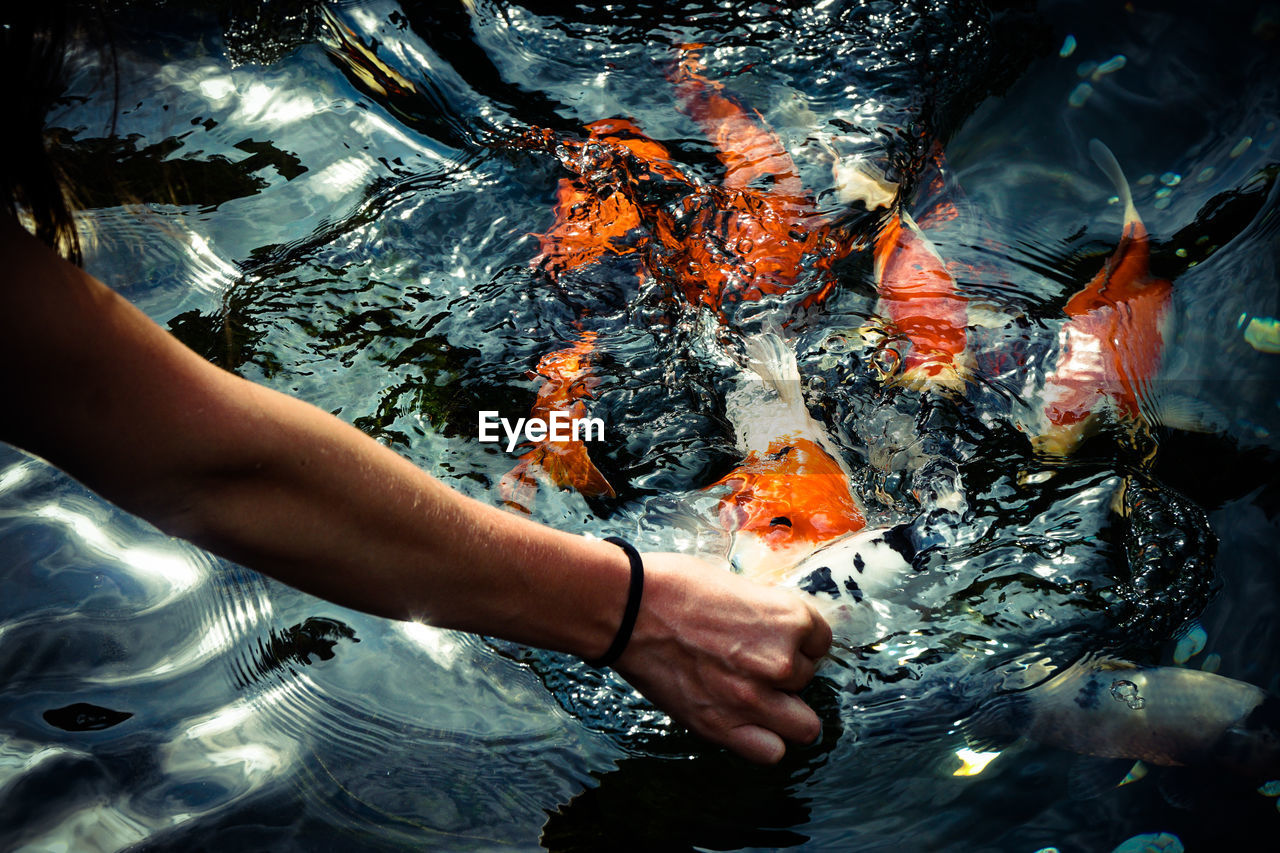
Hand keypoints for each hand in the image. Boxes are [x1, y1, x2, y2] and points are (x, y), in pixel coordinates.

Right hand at [612, 552, 832, 763]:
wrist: (627, 607)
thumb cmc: (674, 586)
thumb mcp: (736, 586)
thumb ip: (766, 615)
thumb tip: (779, 631)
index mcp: (788, 619)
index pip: (822, 641)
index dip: (799, 640)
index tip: (778, 638)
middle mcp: (780, 662)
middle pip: (809, 679)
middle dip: (788, 673)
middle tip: (755, 662)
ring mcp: (752, 699)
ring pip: (804, 726)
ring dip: (785, 712)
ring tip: (758, 697)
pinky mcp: (721, 726)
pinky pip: (771, 751)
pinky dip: (763, 741)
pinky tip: (745, 721)